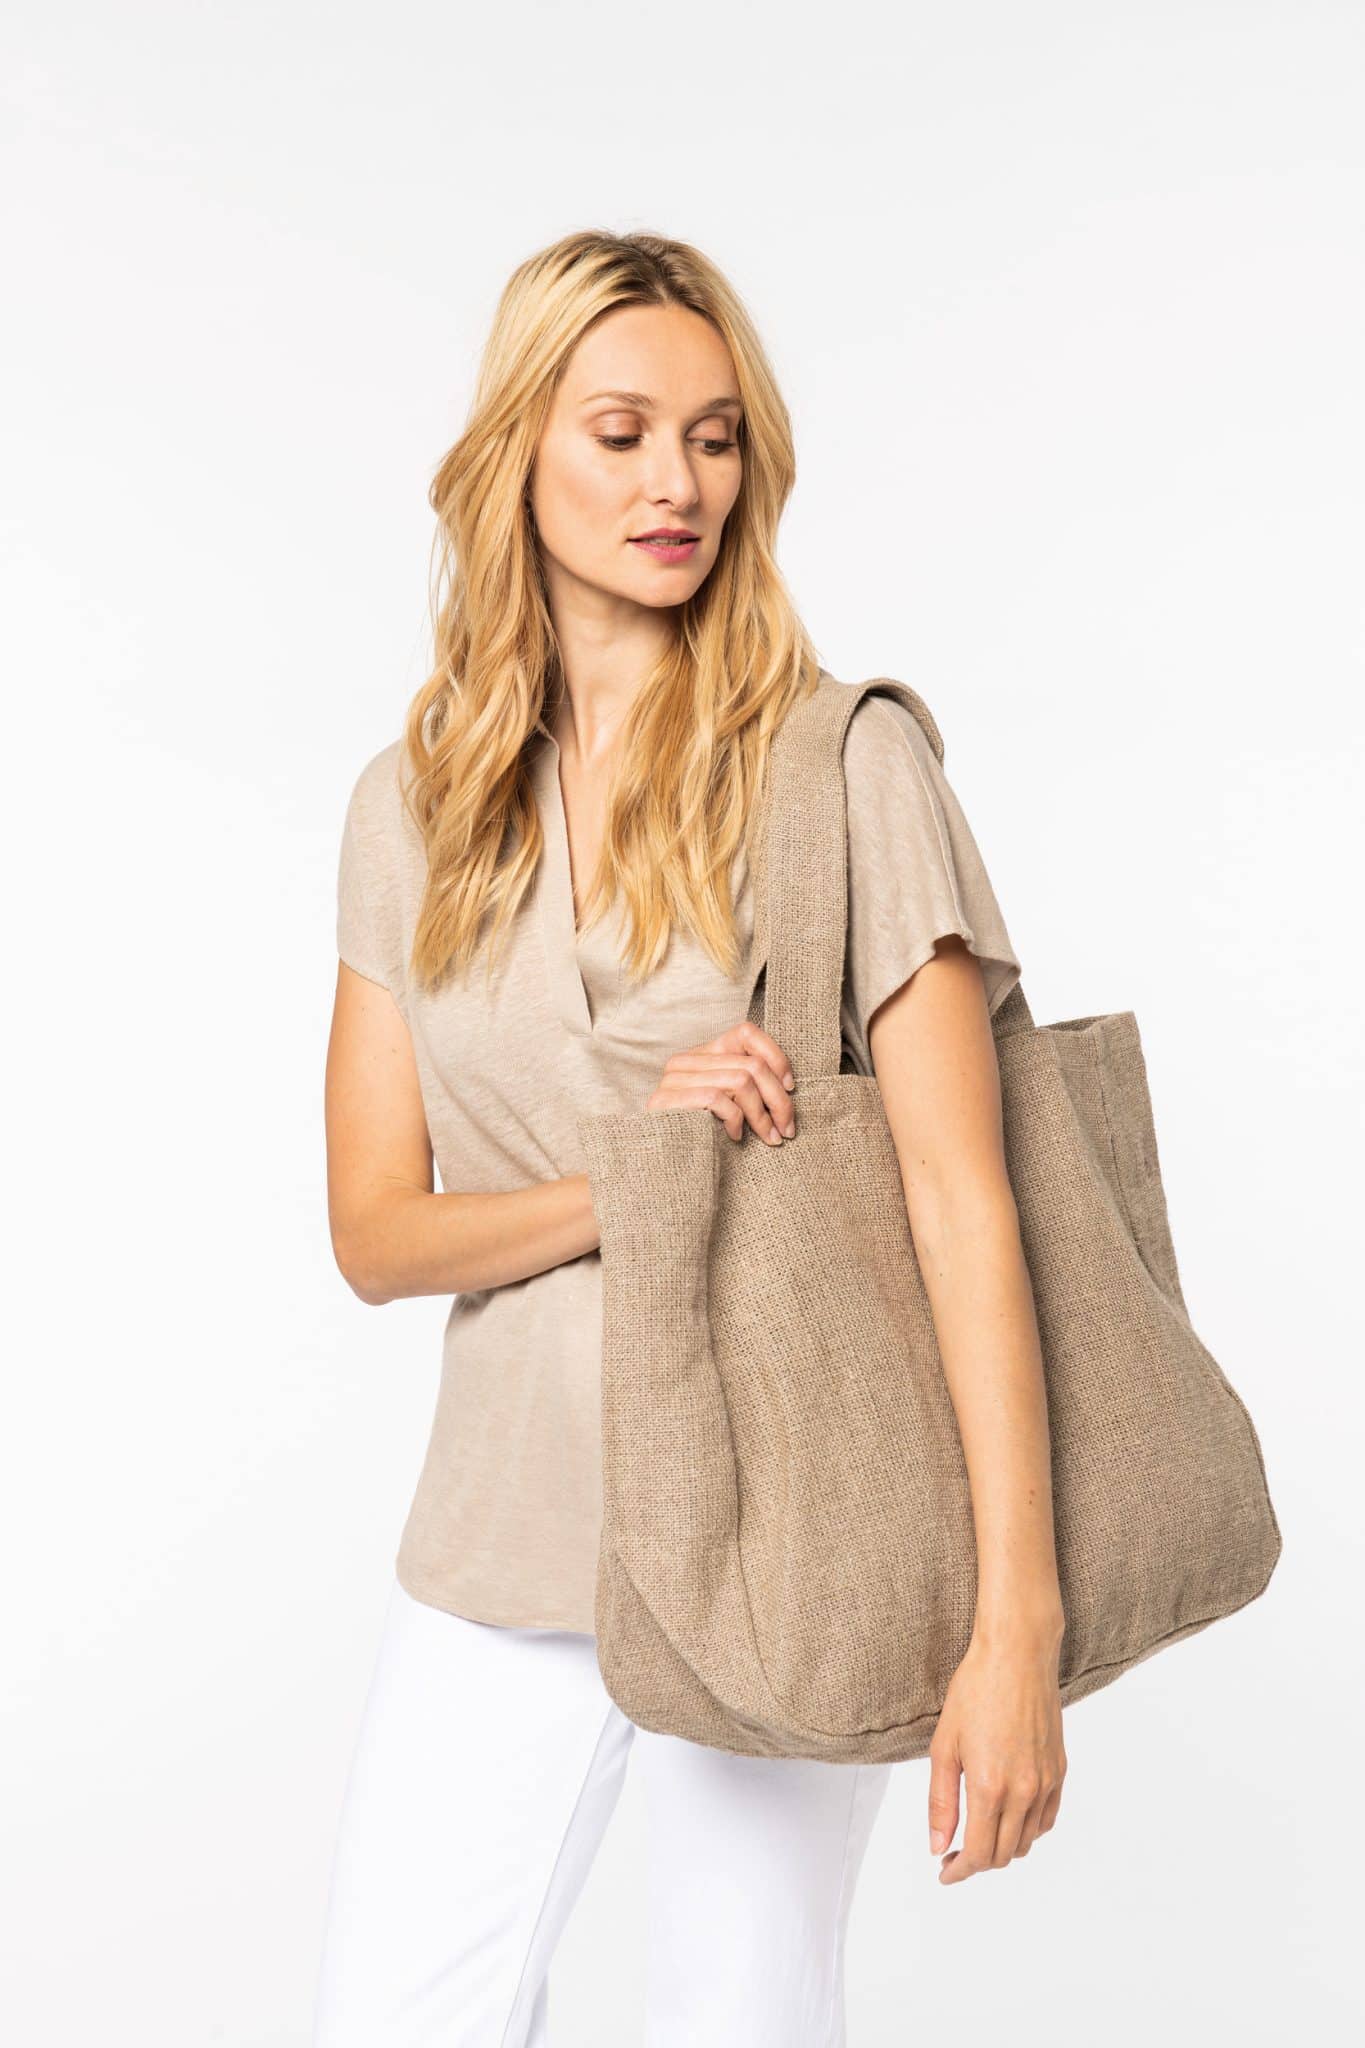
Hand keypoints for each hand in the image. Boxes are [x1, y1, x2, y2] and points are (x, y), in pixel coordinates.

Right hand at [645, 1020, 797, 1145]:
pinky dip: (734, 1120)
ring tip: (770, 1138)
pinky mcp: (668, 1099)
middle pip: (752, 1064)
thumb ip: (747, 1084)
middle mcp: (686, 1060)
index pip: (746, 1032)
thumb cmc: (703, 1135)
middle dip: (778, 1099)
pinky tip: (734, 1136)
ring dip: (762, 1116)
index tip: (790, 1087)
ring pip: (741, 1081)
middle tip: (787, 1129)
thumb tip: (787, 1085)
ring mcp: (674, 1079)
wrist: (661, 1165)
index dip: (776, 1057)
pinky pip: (719, 1099)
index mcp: (703, 1053)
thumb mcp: (730, 1102)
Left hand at [926, 1626, 1066, 1883]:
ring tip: (978, 1833)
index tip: (945, 1871)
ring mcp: (1046, 1782)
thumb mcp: (944, 1745)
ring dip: (1002, 1848)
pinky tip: (1009, 1817)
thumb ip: (941, 1802)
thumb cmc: (976, 1690)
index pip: (980, 1854)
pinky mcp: (1059, 1770)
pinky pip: (1046, 1819)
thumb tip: (938, 1844)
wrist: (1017, 1655)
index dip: (960, 1871)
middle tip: (953, 1852)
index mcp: (991, 1787)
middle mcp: (1024, 1791)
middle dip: (977, 1862)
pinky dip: (1028, 1830)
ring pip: (1027, 1841)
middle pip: (1004, 1854)